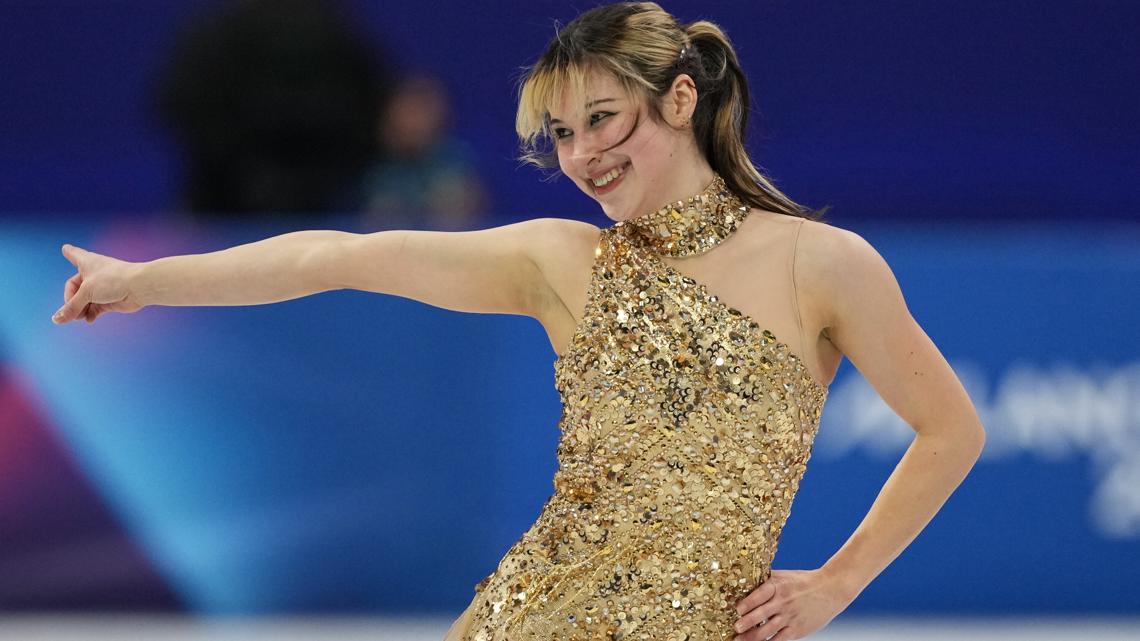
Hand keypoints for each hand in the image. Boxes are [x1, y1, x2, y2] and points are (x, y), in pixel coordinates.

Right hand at [52, 244, 143, 324]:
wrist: (139, 287)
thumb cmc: (113, 280)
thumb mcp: (86, 293)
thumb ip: (71, 307)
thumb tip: (57, 320)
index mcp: (86, 263)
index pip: (74, 255)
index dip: (70, 253)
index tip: (65, 249)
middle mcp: (92, 274)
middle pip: (75, 289)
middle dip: (71, 302)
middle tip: (71, 313)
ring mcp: (101, 288)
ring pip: (84, 301)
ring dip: (80, 311)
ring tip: (79, 317)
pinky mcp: (109, 300)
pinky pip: (95, 309)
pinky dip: (90, 314)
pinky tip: (89, 319)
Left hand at [732, 568, 854, 640]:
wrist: (831, 589)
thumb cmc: (803, 581)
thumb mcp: (784, 576)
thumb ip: (766, 580)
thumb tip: (743, 578)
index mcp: (779, 586)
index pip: (760, 594)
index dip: (748, 602)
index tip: (738, 609)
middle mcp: (784, 601)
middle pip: (761, 613)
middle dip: (747, 622)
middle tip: (736, 627)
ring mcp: (791, 616)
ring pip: (768, 629)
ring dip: (752, 636)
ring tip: (739, 639)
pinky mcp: (798, 629)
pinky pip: (780, 639)